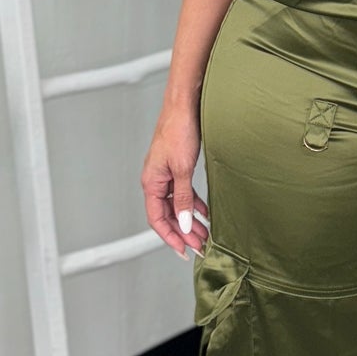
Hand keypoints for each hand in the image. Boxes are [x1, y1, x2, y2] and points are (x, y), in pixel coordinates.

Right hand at [143, 106, 209, 258]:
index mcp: (151, 183)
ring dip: (190, 220)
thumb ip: (184, 199)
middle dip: (183, 233)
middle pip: (167, 215)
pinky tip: (205, 212)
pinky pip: (183, 193)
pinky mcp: (176, 167)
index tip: (184, 250)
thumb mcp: (183, 169)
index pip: (157, 220)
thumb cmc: (178, 130)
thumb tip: (184, 224)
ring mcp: (166, 174)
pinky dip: (193, 204)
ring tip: (205, 234)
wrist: (184, 106)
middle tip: (199, 246)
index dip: (170, 238)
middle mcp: (156, 181)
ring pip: (177, 205)